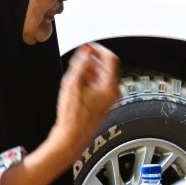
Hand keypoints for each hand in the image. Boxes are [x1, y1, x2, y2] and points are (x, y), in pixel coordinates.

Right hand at [49, 43, 120, 164]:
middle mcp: (113, 94)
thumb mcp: (72, 84)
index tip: (90, 48)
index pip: (111, 59)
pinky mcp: (104, 105)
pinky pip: (100, 88)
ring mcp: (109, 100)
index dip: (99, 50)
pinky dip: (91, 82)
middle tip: (81, 57)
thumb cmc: (72, 117)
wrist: (71, 137)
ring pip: (102, 78)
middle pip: (107, 69)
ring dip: (90, 71)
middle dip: (93, 61)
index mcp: (110, 87)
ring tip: (77, 71)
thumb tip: (86, 52)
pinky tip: (79, 84)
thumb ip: (80, 65)